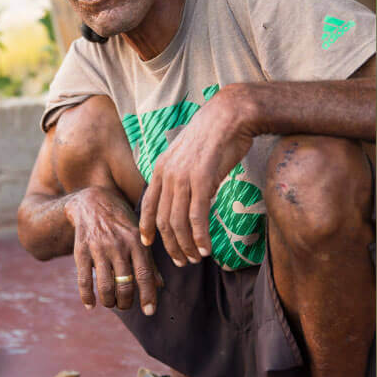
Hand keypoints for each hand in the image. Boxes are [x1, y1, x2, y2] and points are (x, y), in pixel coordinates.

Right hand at [64, 186, 160, 314]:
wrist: (93, 201)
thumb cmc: (122, 222)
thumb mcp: (139, 235)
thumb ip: (149, 260)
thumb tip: (160, 286)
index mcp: (137, 242)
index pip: (145, 275)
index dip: (148, 296)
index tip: (150, 311)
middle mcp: (119, 245)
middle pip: (125, 284)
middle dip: (126, 302)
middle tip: (125, 306)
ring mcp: (99, 248)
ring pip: (105, 286)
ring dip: (109, 301)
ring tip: (111, 304)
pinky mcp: (81, 250)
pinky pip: (84, 280)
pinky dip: (87, 297)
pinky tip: (90, 306)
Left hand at [139, 87, 254, 265]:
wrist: (229, 115)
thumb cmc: (215, 135)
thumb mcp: (189, 154)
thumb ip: (182, 174)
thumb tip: (189, 195)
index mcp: (161, 168)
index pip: (148, 204)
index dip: (147, 228)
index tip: (148, 244)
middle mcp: (168, 174)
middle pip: (163, 220)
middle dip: (171, 245)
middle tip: (182, 260)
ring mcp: (183, 177)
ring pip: (178, 222)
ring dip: (186, 245)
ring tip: (196, 258)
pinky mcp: (202, 180)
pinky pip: (197, 217)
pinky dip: (200, 236)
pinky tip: (206, 248)